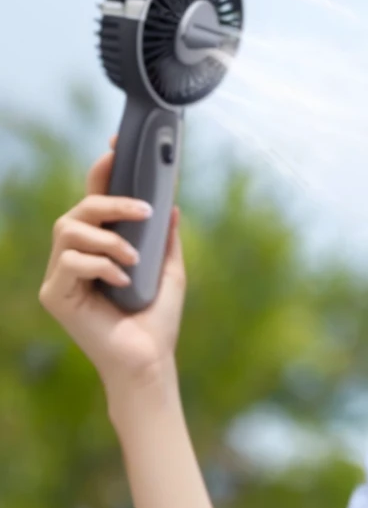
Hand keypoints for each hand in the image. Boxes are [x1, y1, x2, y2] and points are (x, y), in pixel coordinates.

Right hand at [38, 134, 186, 417]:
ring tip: (134, 259)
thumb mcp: (169, 270)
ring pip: (68, 228)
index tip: (118, 145)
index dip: (103, 170)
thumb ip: (165, 238)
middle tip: (143, 210)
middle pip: (78, 209)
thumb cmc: (157, 321)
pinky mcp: (55, 296)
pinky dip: (100, 266)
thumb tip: (172, 203)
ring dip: (107, 237)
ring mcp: (61, 276)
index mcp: (99, 247)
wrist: (149, 362)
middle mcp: (74, 257)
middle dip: (110, 201)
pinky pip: (70, 262)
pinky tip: (122, 283)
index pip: (94, 199)